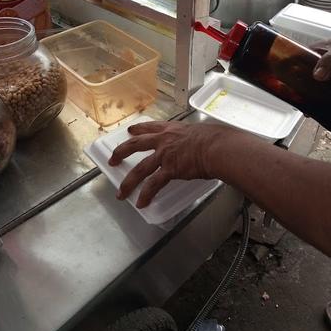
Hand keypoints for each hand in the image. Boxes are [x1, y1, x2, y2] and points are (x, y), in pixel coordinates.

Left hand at [108, 121, 228, 207]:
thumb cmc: (216, 139)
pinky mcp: (169, 170)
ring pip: (140, 169)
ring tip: (121, 193)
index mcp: (172, 130)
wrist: (218, 147)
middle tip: (113, 159)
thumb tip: (205, 143)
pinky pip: (153, 185)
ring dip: (128, 182)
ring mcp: (164, 155)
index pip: (151, 127)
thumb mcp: (203, 132)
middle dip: (121, 152)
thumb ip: (196, 138)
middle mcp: (164, 141)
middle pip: (136, 145)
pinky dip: (146, 195)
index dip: (139, 129)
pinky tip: (141, 203)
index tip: (130, 131)